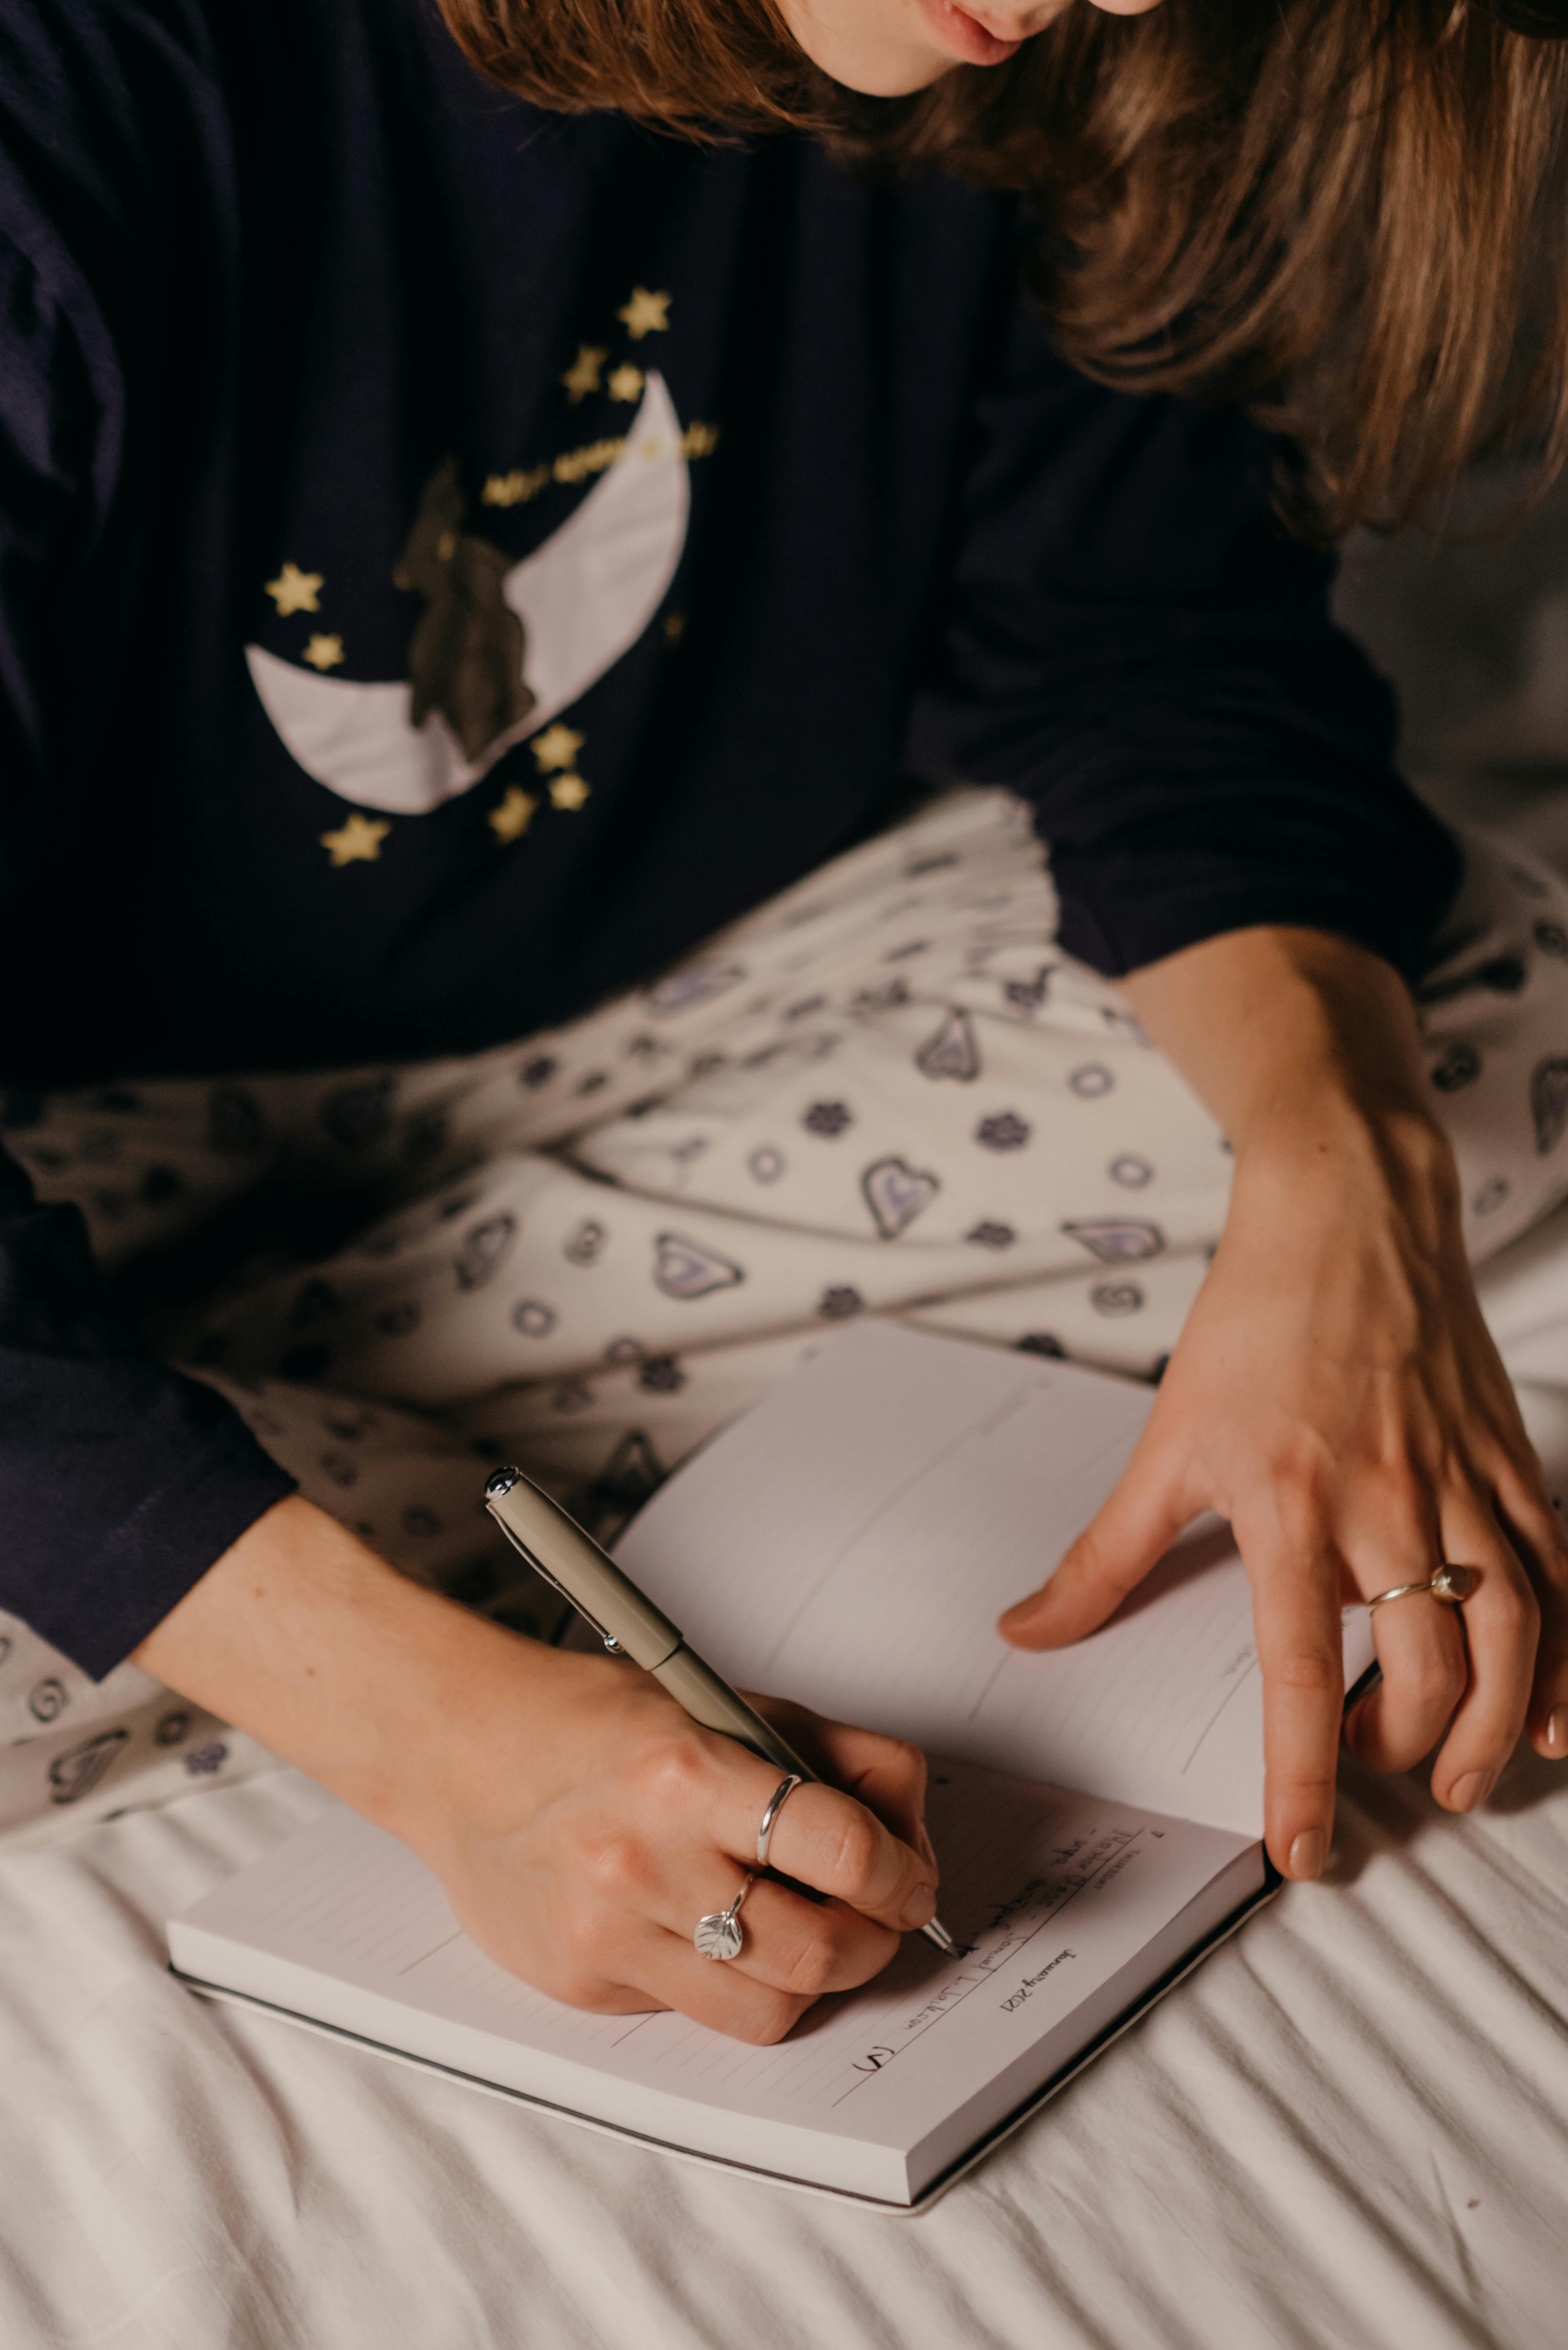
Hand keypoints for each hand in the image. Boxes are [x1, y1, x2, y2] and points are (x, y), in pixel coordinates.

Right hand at [405, 1662, 936, 2040]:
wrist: (459, 1753)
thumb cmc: (591, 1723)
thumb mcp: (722, 1702)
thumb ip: (831, 1755)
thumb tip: (908, 1834)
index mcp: (687, 1771)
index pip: (842, 1848)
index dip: (901, 1872)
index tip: (908, 1875)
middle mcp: (647, 1860)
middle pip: (819, 1949)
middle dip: (875, 1938)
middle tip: (878, 1914)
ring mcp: (611, 1933)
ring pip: (770, 2008)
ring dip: (816, 1979)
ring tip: (810, 1934)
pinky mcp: (586, 1984)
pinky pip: (699, 2014)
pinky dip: (732, 1983)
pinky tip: (716, 1932)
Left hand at [997, 928, 1567, 1879]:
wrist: (1348, 1213)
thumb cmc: (1253, 1323)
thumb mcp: (1165, 1440)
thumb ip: (1105, 1554)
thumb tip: (1028, 1632)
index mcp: (1290, 1502)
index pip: (1298, 1670)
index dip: (1303, 1774)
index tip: (1303, 1853)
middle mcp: (1387, 1500)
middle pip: (1426, 1666)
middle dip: (1406, 1752)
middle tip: (1378, 1783)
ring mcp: (1461, 1479)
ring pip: (1513, 1631)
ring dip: (1495, 1725)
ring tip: (1464, 1779)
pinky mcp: (1510, 1458)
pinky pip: (1558, 1572)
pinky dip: (1565, 1655)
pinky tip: (1553, 1715)